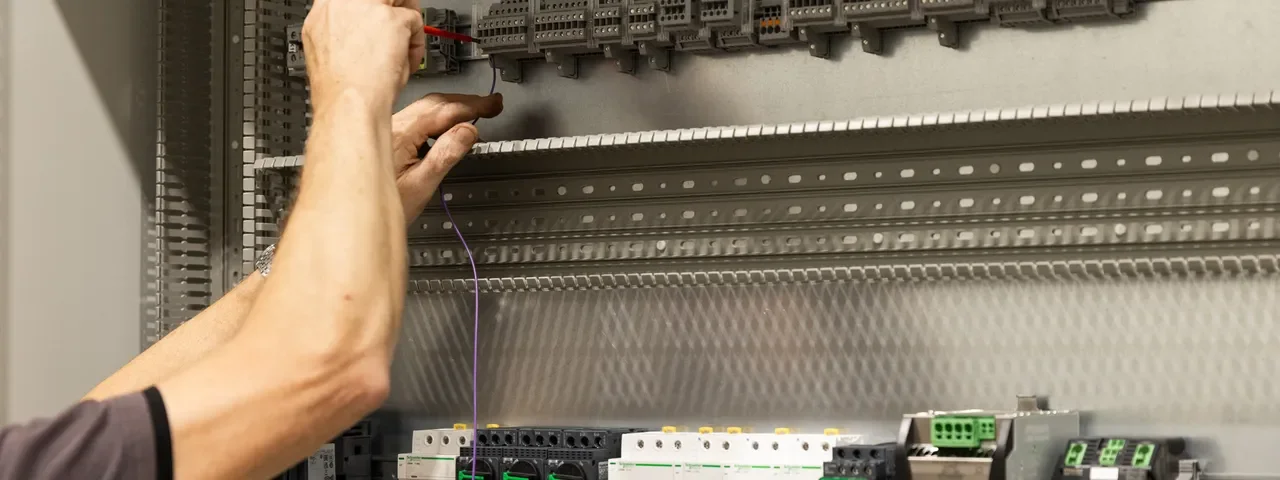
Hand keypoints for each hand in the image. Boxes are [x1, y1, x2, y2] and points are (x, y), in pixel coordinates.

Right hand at [302, 0, 425, 112]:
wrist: (347, 103)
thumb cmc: (339, 89)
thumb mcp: (332, 50)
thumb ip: (346, 32)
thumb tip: (366, 32)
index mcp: (324, 10)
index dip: (371, 9)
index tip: (379, 20)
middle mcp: (342, 3)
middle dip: (392, 9)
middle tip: (400, 28)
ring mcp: (367, 7)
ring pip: (398, 1)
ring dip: (407, 21)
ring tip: (406, 46)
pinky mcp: (390, 19)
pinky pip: (415, 21)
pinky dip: (416, 43)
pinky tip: (407, 61)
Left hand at [391, 93, 504, 223]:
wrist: (351, 214)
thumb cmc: (380, 206)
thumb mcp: (421, 185)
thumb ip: (446, 155)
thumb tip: (469, 131)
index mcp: (400, 133)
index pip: (443, 111)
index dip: (472, 106)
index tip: (492, 105)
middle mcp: (391, 125)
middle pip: (434, 103)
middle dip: (465, 102)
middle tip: (490, 105)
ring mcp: (387, 128)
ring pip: (424, 108)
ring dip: (451, 108)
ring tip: (474, 112)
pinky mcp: (385, 135)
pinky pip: (416, 118)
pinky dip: (437, 117)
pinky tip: (447, 127)